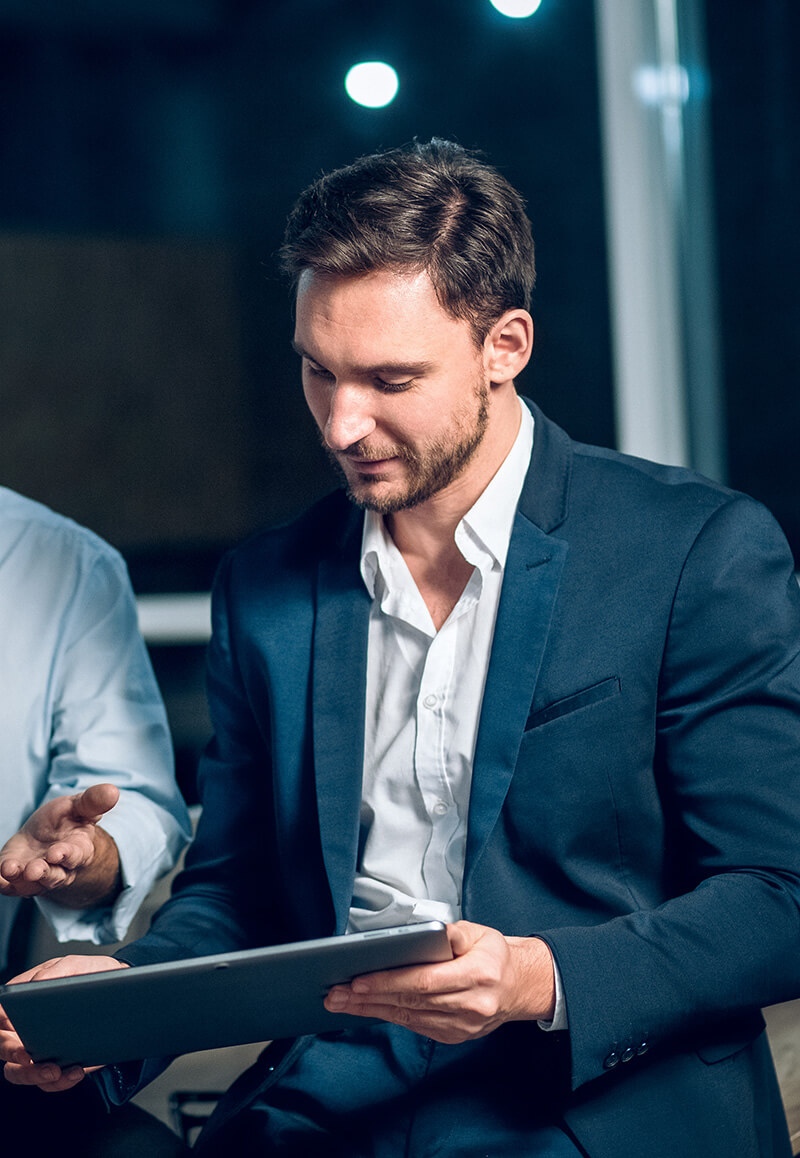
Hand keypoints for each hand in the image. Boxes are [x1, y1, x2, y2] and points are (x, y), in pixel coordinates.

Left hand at [0, 784, 120, 906]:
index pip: (75, 856)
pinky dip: (2, 883)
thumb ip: (93, 801)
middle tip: (34, 869)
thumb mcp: (79, 806)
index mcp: (78, 850)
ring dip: (22, 879)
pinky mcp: (15, 878)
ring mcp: (36, 875)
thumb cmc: (66, 821)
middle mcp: (59, 868)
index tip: (57, 852)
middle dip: (45, 873)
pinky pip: (9, 885)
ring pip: (32, 884)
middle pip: (55, 876)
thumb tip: (113, 790)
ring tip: (11, 870)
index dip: (67, 855)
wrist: (44, 837)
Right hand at [0, 955, 127, 1090]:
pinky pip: (48, 1082)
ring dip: (32, 1075)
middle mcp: (23, 1028)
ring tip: (54, 1071)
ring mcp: (38, 1049)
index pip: (0, 1013)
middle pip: (2, 1046)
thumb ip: (56, 971)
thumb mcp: (75, 966)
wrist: (121, 993)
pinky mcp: (57, 1065)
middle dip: (11, 1053)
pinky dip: (59, 1082)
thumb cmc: (91, 974)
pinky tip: (75, 1072)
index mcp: (21, 1000)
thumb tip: (37, 983)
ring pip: (18, 1071)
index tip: (13, 1027)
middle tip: (27, 1056)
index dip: (1, 1020)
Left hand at [324, 921, 555, 1043]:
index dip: (389, 982)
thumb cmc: (495, 955)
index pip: (425, 981)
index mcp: (479, 975)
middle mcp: (471, 1005)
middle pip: (411, 1002)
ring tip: (342, 1002)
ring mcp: (463, 1026)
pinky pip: (416, 1026)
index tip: (359, 980)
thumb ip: (451, 933)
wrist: (520, 986)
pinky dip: (390, 1016)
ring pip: (409, 1018)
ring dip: (372, 1010)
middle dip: (370, 998)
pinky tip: (368, 1009)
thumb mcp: (479, 933)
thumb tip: (423, 933)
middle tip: (336, 993)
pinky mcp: (455, 1036)